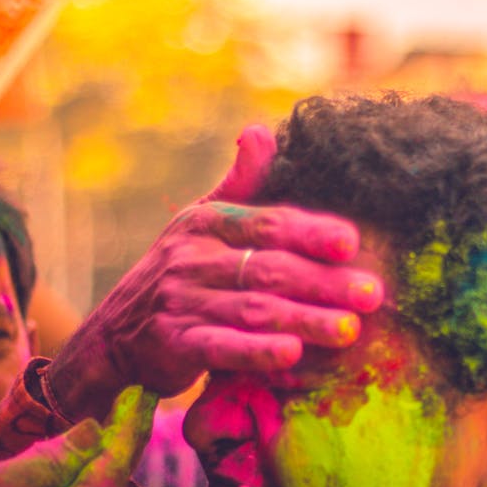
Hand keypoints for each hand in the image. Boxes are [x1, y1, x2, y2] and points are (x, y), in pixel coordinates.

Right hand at [45, 124, 383, 421]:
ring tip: (350, 330)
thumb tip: (260, 130)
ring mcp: (180, 301)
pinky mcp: (172, 344)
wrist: (113, 334)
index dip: (310, 232)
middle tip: (373, 295)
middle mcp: (191, 258)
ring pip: (253, 310)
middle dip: (324, 282)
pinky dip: (257, 351)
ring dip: (305, 320)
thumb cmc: (180, 275)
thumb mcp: (202, 222)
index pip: (266, 223)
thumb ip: (240, 185)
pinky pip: (221, 347)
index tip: (352, 242)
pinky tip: (293, 355)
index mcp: (205, 223)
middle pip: (269, 269)